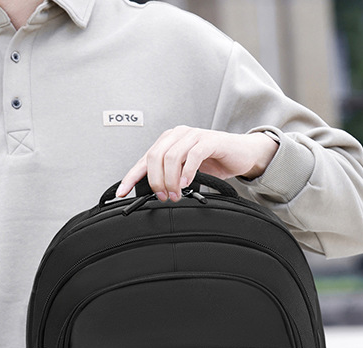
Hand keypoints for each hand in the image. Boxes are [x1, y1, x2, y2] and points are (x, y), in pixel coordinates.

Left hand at [116, 127, 278, 200]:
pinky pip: (193, 155)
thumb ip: (170, 178)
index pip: (144, 159)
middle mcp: (178, 135)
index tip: (121, 192)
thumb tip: (154, 195)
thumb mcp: (186, 172)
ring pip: (171, 156)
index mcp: (168, 142)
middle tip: (163, 197)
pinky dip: (187, 172)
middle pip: (155, 157)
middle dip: (155, 181)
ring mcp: (194, 135)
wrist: (241, 154)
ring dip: (170, 180)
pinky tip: (187, 183)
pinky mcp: (210, 140)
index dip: (131, 176)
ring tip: (176, 194)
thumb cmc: (213, 162)